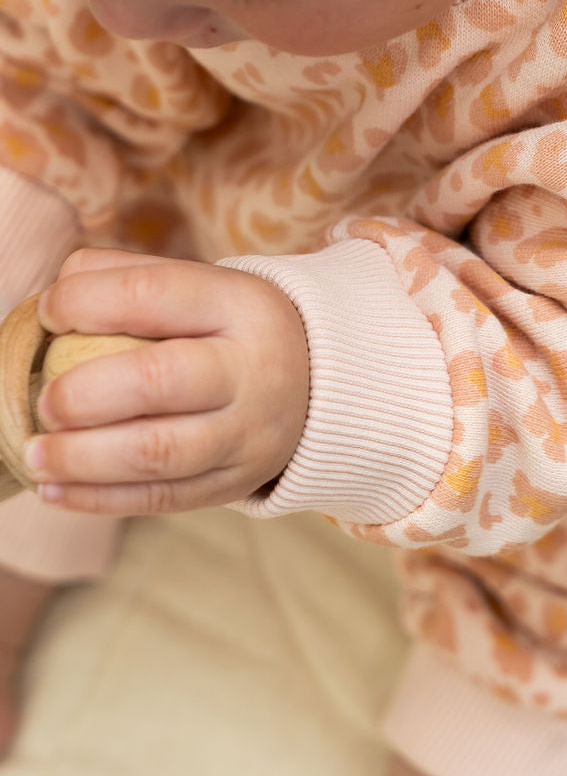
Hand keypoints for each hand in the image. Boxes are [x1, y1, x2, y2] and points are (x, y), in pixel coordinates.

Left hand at [25, 248, 309, 515]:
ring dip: (83, 457)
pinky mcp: (236, 481)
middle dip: (86, 393)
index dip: (87, 301)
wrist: (320, 382)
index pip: (153, 293)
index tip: (49, 312)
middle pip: (158, 380)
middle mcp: (251, 368)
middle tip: (44, 400)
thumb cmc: (230, 328)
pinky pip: (162, 499)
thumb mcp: (201, 286)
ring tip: (36, 454)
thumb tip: (51, 298)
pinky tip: (55, 489)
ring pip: (158, 452)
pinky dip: (100, 499)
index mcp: (239, 304)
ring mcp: (248, 432)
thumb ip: (125, 276)